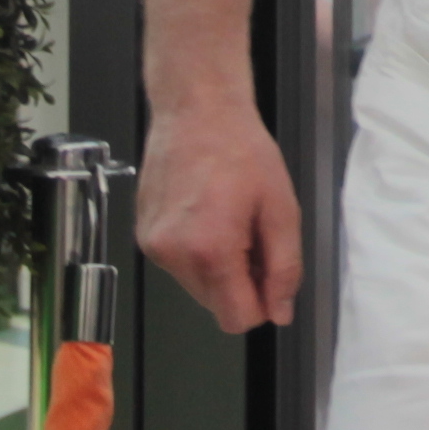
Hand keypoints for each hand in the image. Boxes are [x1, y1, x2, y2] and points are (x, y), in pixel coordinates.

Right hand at [136, 96, 301, 334]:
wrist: (196, 110)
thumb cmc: (239, 149)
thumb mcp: (282, 208)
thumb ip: (284, 268)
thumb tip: (280, 310)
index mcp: (211, 250)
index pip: (236, 319)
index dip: (261, 304)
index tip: (270, 277)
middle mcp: (174, 254)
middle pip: (216, 305)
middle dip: (240, 282)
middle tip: (252, 235)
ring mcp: (153, 245)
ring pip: (196, 287)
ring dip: (218, 267)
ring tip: (228, 219)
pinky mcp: (144, 235)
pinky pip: (178, 264)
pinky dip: (196, 251)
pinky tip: (207, 214)